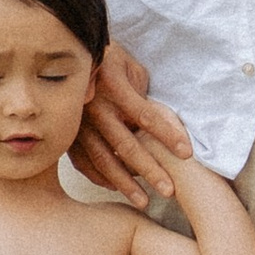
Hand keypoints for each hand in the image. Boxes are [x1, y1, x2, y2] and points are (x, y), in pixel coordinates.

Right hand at [73, 39, 174, 205]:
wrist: (73, 54)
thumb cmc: (110, 60)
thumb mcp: (132, 68)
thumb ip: (146, 95)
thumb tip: (165, 122)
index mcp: (113, 85)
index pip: (146, 116)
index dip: (168, 134)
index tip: (187, 153)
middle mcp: (94, 107)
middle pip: (126, 145)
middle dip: (149, 170)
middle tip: (169, 190)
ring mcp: (78, 123)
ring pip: (103, 159)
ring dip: (124, 183)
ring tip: (144, 201)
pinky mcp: (68, 133)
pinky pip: (83, 161)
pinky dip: (99, 177)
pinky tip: (115, 188)